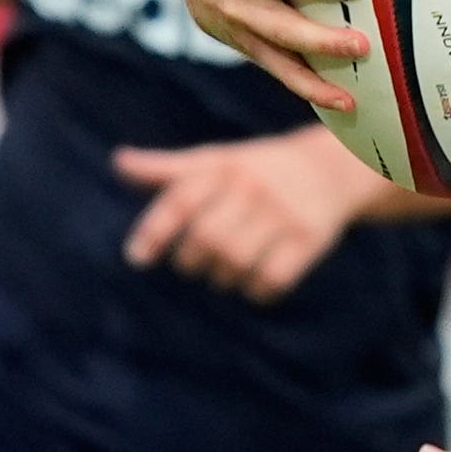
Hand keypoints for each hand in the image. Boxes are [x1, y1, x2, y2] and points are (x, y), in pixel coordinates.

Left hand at [117, 128, 375, 299]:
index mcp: (225, 166)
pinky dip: (256, 290)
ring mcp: (285, 213)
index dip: (155, 229)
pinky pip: (272, 278)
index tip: (137, 259)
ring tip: (224, 272)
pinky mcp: (311, 238)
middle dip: (192, 260)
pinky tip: (254, 283)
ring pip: (236, 261)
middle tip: (193, 263)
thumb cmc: (258, 170)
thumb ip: (167, 169)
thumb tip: (118, 162)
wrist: (332, 169)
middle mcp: (254, 187)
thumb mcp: (216, 161)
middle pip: (208, 238)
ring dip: (222, 278)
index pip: (182, 198)